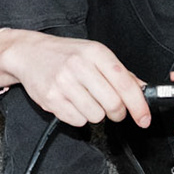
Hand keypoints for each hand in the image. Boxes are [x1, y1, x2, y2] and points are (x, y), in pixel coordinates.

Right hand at [0, 29, 152, 130]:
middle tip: (114, 110)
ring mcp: (63, 83)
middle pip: (113, 104)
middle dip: (118, 113)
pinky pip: (77, 120)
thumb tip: (143, 90)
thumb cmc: (65, 54)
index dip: (139, 105)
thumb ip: (120, 73)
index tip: (144, 118)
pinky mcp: (51, 99)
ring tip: (86, 99)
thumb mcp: (95, 54)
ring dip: (96, 113)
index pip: (125, 83)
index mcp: (96, 52)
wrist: (29, 53)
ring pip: (96, 116)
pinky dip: (79, 116)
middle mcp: (79, 66)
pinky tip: (72, 102)